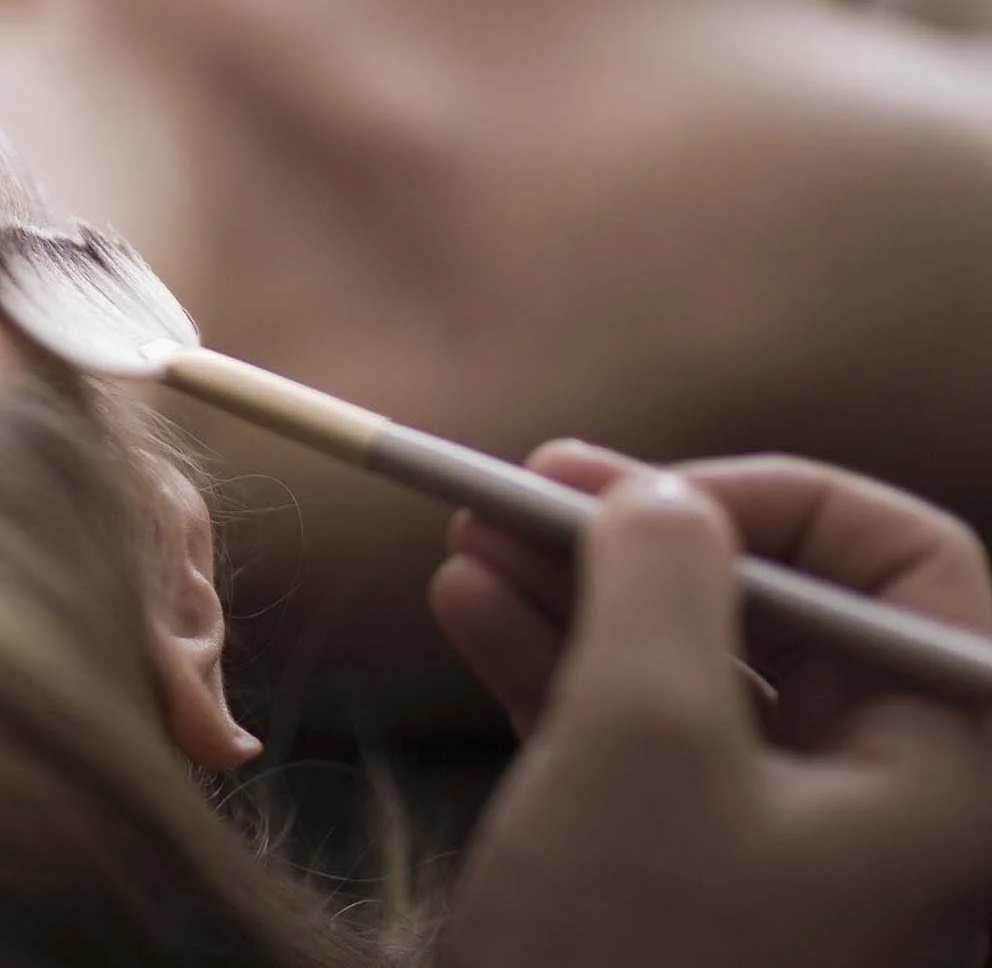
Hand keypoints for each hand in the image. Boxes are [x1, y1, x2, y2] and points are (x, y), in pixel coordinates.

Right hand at [430, 442, 991, 967]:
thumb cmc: (635, 953)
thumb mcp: (646, 733)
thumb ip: (662, 577)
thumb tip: (656, 496)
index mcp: (940, 766)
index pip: (905, 563)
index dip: (772, 500)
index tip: (639, 493)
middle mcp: (882, 794)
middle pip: (782, 602)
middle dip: (643, 533)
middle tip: (524, 487)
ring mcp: (784, 837)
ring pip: (693, 657)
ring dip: (576, 586)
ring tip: (467, 536)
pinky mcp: (691, 869)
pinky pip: (634, 727)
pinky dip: (552, 660)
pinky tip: (467, 609)